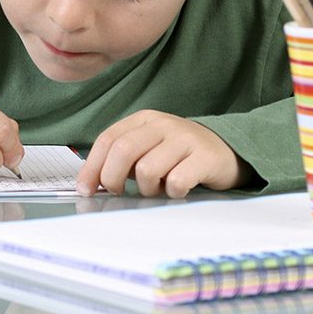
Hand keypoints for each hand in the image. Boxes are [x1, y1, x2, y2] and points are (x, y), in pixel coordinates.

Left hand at [76, 110, 251, 198]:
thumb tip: (90, 182)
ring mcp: (185, 138)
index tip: (86, 189)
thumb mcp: (149, 148)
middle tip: (118, 193)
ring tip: (158, 188)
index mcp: (144, 120)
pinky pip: (177, 182)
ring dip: (147, 189)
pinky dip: (172, 193)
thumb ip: (122, 159)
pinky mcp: (205, 157)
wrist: (226, 151)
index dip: (92, 166)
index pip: (108, 139)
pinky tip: (178, 191)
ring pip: (147, 170)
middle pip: (123, 151)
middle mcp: (163, 124)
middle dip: (112, 178)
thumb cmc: (179, 155)